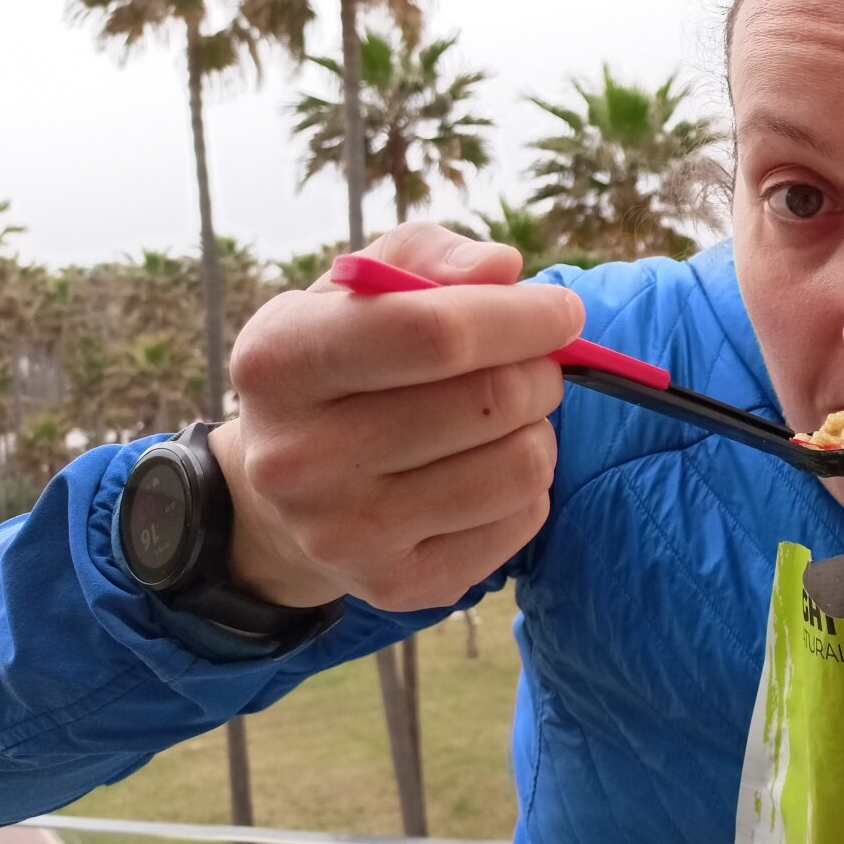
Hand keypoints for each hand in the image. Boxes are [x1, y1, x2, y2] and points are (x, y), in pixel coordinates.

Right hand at [211, 222, 583, 611]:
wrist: (280, 497)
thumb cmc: (342, 365)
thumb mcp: (357, 291)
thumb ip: (426, 258)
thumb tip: (502, 268)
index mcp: (280, 362)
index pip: (433, 333)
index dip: (521, 317)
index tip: (563, 312)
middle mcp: (300, 457)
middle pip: (490, 400)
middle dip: (541, 370)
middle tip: (536, 364)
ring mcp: (346, 533)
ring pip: (521, 464)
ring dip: (538, 428)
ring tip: (506, 417)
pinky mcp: (398, 585)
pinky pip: (524, 518)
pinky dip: (529, 485)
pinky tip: (485, 468)